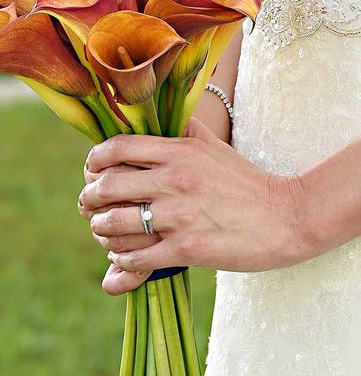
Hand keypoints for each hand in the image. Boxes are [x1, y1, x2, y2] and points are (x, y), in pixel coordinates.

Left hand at [78, 117, 309, 284]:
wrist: (286, 216)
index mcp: (178, 151)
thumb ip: (185, 128)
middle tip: (88, 207)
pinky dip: (121, 260)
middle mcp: (173, 180)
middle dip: (88, 199)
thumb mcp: (214, 146)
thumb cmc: (246, 181)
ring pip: (114, 224)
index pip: (116, 148)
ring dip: (101, 230)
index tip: (92, 172)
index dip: (93, 161)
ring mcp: (179, 216)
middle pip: (106, 186)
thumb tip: (160, 115)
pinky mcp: (187, 249)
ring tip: (103, 233)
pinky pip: (136, 257)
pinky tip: (122, 257)